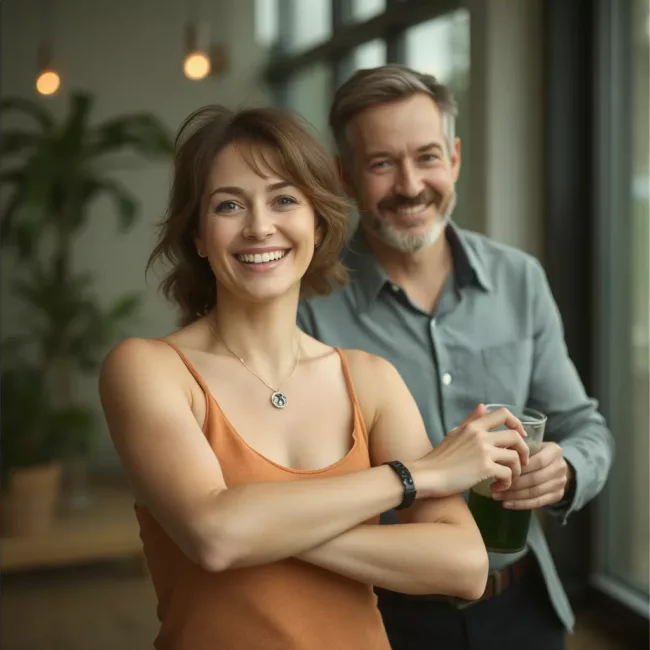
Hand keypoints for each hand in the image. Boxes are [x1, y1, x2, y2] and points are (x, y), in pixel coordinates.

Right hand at [410, 404, 529, 498]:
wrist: (427, 475)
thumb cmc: (438, 458)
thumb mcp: (454, 433)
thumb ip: (470, 420)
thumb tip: (482, 406)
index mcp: (473, 426)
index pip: (503, 414)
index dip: (517, 423)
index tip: (521, 435)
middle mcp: (480, 435)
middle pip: (515, 436)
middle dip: (523, 450)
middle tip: (521, 463)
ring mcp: (483, 451)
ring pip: (515, 457)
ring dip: (515, 471)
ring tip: (506, 479)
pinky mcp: (485, 468)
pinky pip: (507, 474)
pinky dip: (506, 483)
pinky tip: (497, 487)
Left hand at [493, 442, 569, 508]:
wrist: (555, 465)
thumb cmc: (536, 452)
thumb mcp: (530, 446)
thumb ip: (518, 449)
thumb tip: (498, 457)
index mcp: (554, 451)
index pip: (537, 461)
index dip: (520, 468)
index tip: (502, 471)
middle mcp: (560, 467)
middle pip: (535, 478)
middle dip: (513, 485)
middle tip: (494, 487)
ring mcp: (561, 483)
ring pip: (535, 492)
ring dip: (514, 496)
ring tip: (497, 496)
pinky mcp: (558, 495)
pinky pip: (538, 502)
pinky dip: (521, 504)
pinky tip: (507, 504)